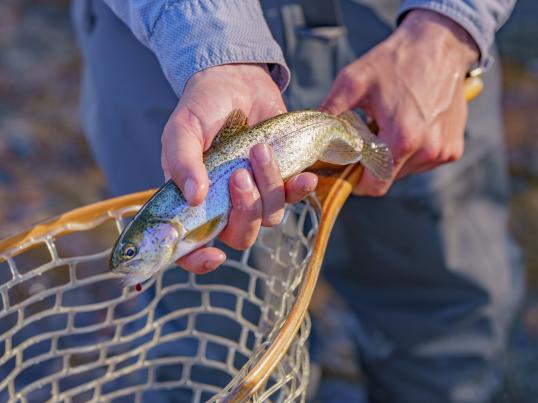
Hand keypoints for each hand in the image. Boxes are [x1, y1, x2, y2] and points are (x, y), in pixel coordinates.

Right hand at [161, 64, 317, 272]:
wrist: (236, 79)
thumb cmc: (202, 106)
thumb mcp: (183, 128)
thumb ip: (182, 161)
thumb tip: (194, 198)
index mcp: (193, 199)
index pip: (192, 245)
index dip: (198, 260)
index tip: (212, 257)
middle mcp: (224, 203)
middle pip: (240, 235)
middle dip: (244, 210)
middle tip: (240, 174)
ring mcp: (254, 193)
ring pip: (269, 217)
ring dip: (268, 187)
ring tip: (259, 150)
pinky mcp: (280, 179)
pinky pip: (293, 199)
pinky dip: (299, 189)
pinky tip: (303, 176)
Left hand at [321, 10, 478, 195]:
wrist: (440, 45)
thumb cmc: (395, 61)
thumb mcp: (354, 81)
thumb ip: (329, 112)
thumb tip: (307, 136)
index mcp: (402, 139)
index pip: (374, 186)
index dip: (358, 181)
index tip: (349, 167)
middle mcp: (427, 151)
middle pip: (389, 178)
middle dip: (374, 164)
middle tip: (369, 135)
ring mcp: (443, 152)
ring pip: (406, 171)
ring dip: (394, 157)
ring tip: (391, 126)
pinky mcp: (453, 149)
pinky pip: (424, 162)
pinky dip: (413, 151)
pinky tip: (411, 125)